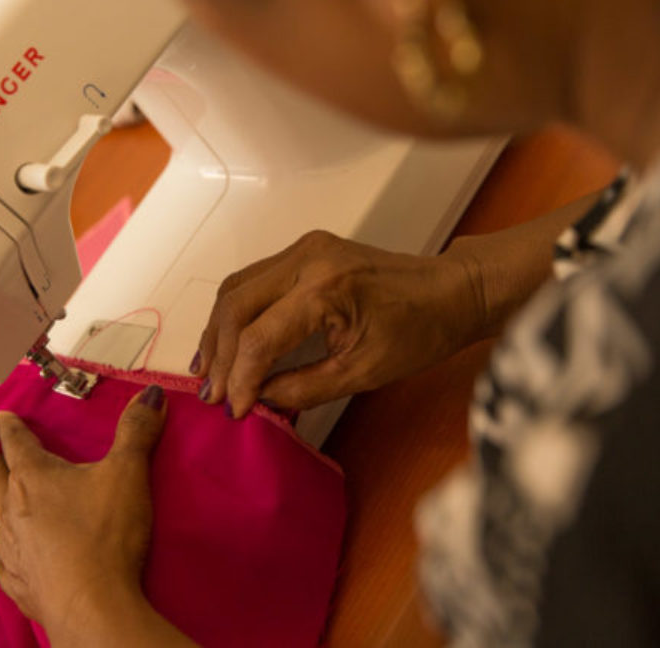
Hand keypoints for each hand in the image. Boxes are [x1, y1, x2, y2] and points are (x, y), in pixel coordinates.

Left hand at [0, 386, 183, 644]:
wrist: (90, 603)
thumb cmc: (106, 532)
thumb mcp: (128, 472)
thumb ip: (136, 431)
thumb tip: (151, 392)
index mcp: (35, 476)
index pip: (18, 443)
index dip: (10, 427)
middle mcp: (13, 507)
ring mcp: (11, 547)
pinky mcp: (16, 581)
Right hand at [195, 230, 486, 417]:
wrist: (451, 290)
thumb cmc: (420, 331)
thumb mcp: (363, 372)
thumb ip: (304, 387)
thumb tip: (259, 400)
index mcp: (325, 288)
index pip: (259, 337)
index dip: (240, 378)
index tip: (235, 411)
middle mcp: (306, 258)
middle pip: (236, 306)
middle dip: (219, 355)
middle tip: (211, 396)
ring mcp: (302, 249)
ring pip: (236, 289)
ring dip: (218, 332)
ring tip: (208, 373)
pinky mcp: (303, 251)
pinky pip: (252, 280)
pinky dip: (234, 314)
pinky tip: (227, 343)